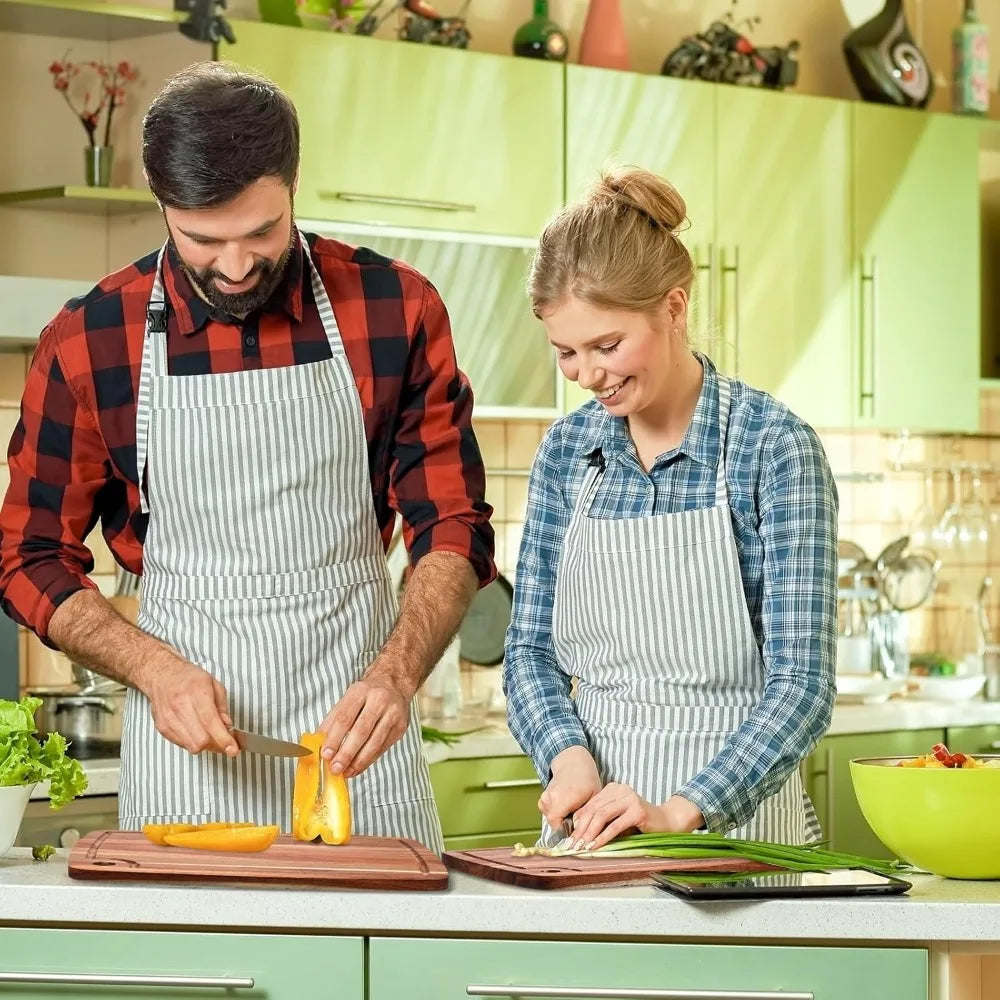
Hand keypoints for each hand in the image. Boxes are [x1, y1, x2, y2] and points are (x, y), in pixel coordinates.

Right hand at [143, 655, 237, 756]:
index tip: (233, 749)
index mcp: (197, 693)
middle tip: (223, 739)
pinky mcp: (162, 728)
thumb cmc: (189, 678)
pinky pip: (181, 744)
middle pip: (200, 740)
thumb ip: (223, 708)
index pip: (211, 723)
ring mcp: (169, 719)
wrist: (162, 675)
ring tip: (209, 733)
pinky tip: (195, 730)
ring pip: (191, 746)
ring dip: (204, 744)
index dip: (223, 739)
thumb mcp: (214, 686)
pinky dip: (192, 741)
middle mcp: (180, 707)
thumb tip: (228, 728)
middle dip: (216, 744)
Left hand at [319, 674, 408, 777]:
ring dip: (358, 761)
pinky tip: (358, 767)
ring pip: (375, 742)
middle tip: (335, 768)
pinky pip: (383, 748)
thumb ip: (332, 721)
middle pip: (361, 731)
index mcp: (361, 691)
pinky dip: (369, 760)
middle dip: (347, 753)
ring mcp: (393, 714)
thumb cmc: (366, 695)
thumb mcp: (347, 699)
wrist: (394, 685)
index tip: (326, 754)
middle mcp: (379, 700)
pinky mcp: (401, 727)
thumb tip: (318, 743)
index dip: (335, 738)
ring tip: (346, 772)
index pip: (345, 717)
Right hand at [538, 746, 601, 832]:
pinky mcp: (543, 798)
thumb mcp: (594, 797)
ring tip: (572, 813)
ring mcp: (545, 797)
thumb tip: (583, 833)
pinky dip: (555, 814)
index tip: (575, 836)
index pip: (556, 823)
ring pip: (550, 819)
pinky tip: (566, 808)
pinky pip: (547, 812)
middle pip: (554, 823)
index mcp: (565, 797)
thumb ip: (588, 815)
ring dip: (560, 820)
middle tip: (577, 824)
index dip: (564, 833)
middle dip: (565, 827)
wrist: (573, 763)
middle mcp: (552, 797)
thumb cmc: (586, 779)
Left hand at [570, 788, 703, 850]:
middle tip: (572, 845)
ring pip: (602, 816)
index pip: (590, 804)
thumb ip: (601, 820)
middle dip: (581, 829)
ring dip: (590, 833)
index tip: (569, 837)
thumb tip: (578, 832)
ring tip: (582, 847)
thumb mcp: (616, 818)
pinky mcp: (637, 811)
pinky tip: (596, 846)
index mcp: (613, 788)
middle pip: (593, 809)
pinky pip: (615, 825)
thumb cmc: (639, 823)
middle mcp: (620, 789)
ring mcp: (630, 799)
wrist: (666, 823)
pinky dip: (603, 837)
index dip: (578, 821)